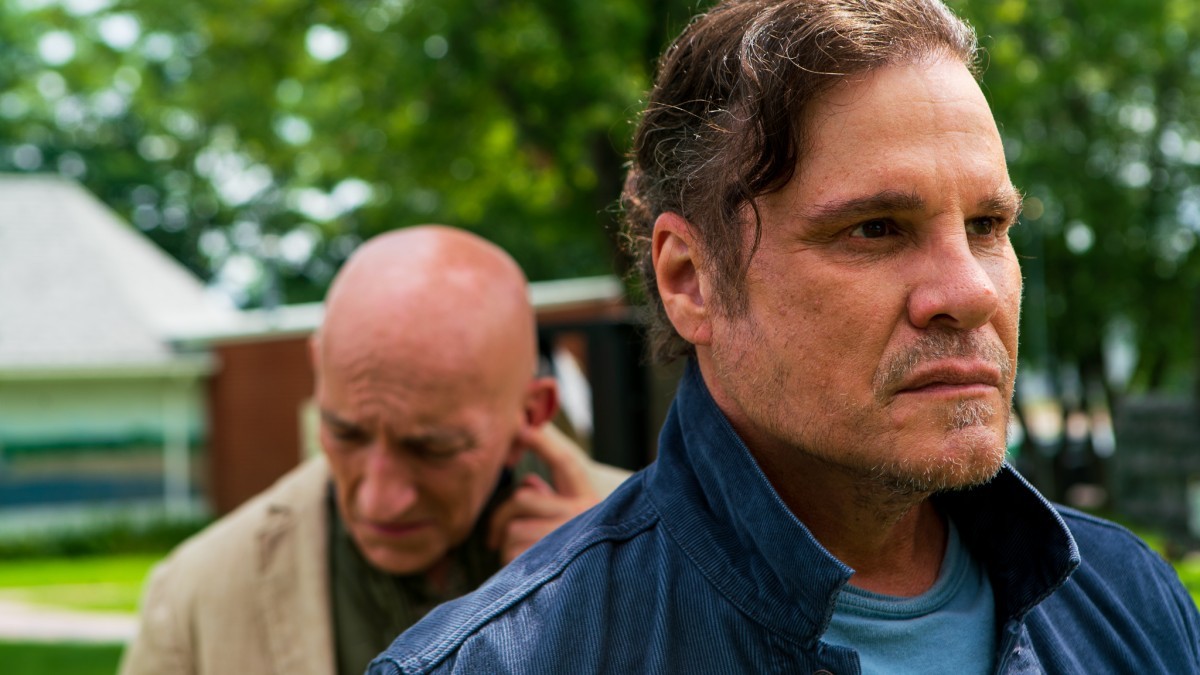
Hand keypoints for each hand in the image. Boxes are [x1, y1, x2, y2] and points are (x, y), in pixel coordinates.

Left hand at [487, 424, 599, 563]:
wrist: (605, 588)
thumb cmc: (577, 549)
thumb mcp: (568, 518)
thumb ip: (549, 496)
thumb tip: (528, 483)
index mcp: (586, 497)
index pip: (565, 462)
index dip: (542, 442)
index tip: (523, 427)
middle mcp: (582, 514)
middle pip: (522, 498)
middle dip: (502, 517)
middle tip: (493, 536)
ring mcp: (568, 538)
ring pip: (513, 528)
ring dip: (507, 544)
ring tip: (519, 556)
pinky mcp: (551, 562)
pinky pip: (511, 552)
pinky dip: (508, 561)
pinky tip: (523, 569)